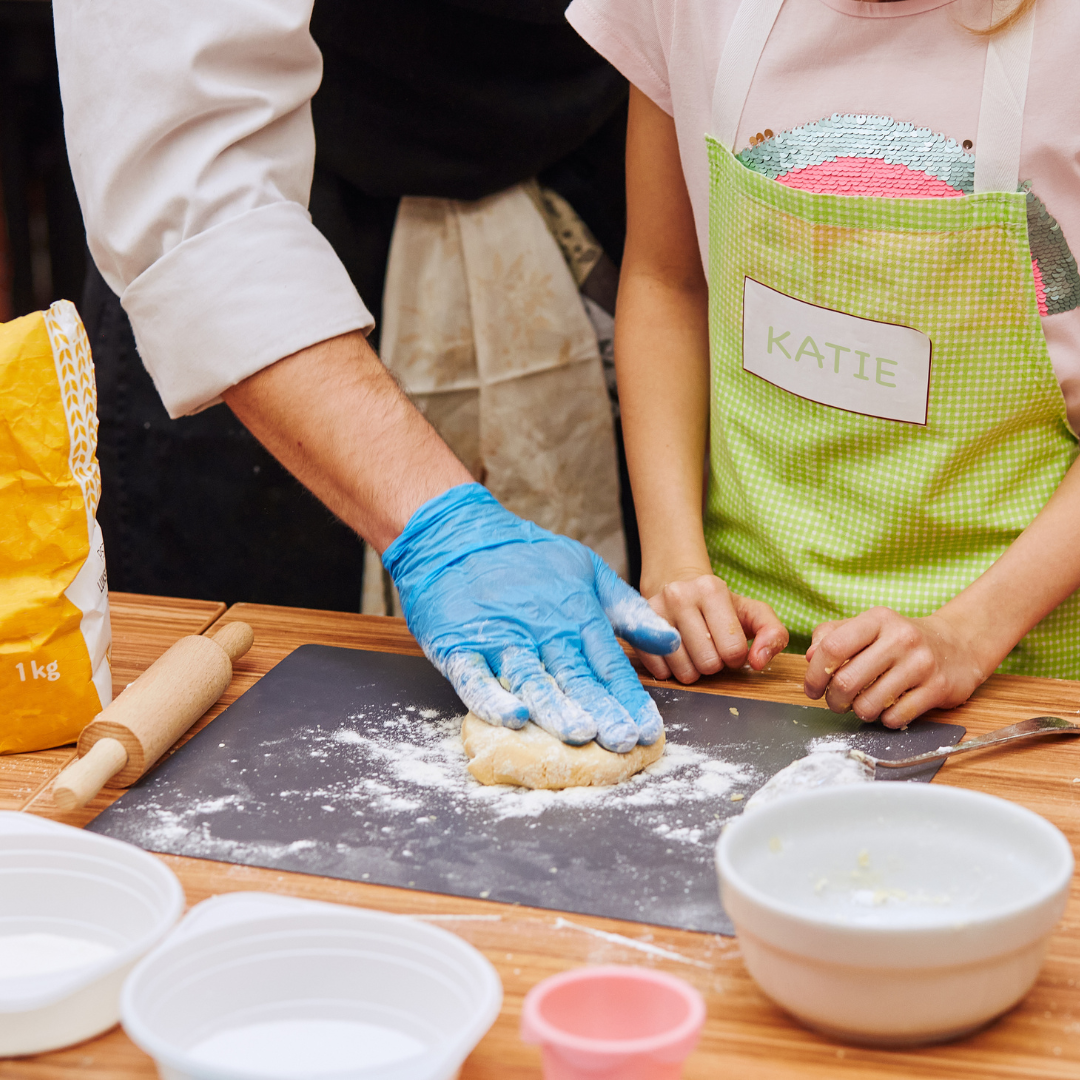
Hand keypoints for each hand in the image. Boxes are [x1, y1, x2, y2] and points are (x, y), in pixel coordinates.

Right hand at [382, 484, 681, 752]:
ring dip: (555, 708)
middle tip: (622, 742)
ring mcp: (500, 638)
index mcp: (576, 614)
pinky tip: (514, 717)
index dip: (630, 699)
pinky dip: (493, 699)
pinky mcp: (459, 646)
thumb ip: (629, 610)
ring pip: (531, 679)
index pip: (609, 665)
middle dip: (601, 711)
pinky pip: (476, 678)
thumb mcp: (588, 571)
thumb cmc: (528, 558)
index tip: (648, 731)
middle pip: (575, 677)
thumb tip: (671, 640)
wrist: (458, 537)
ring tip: (580, 734)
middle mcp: (542, 629)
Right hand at [638, 573, 787, 681]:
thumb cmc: (719, 606)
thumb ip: (772, 634)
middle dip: (714, 664)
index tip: (729, 645)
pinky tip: (676, 654)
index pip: (733, 650)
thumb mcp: (753, 613)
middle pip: (708, 663)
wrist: (677, 586)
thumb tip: (758, 663)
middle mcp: (679, 596)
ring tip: (693, 651)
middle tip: (710, 648)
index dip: (736, 657)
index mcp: (712, 589)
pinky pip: (659, 671)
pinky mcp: (636, 629)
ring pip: (683, 671)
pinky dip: (671, 671)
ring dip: (693, 670)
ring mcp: (653, 612)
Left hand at [804, 608, 987, 728]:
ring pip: (869, 704)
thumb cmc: (899, 639)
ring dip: (858, 712)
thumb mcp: (867, 626)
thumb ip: (832, 636)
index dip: (815, 674)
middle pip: (847, 681)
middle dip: (834, 700)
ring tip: (862, 705)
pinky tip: (888, 709)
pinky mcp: (938, 689)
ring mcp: (921, 664)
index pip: (832, 647)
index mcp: (877, 619)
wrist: (958, 645)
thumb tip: (809, 657)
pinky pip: (895, 717)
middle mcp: (900, 638)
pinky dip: (884, 720)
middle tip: (836, 703)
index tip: (812, 689)